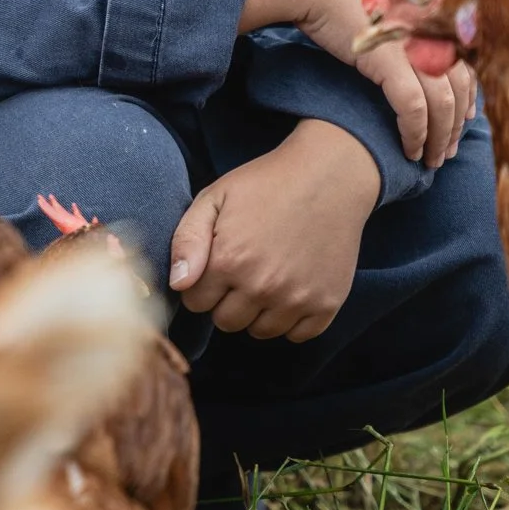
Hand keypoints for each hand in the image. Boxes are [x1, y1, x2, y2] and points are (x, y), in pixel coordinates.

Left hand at [167, 119, 379, 340]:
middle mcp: (262, 286)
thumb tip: (178, 285)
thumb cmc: (266, 183)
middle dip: (227, 300)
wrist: (330, 174)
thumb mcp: (216, 196)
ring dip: (258, 311)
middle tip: (244, 267)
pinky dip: (292, 318)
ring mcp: (297, 298)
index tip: (218, 262)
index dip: (202, 283)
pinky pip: (298, 335)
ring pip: (260, 331)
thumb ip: (187, 240)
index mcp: (229, 260)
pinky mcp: (326, 304)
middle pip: (226, 322)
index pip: (195, 303)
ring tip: (268, 275)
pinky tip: (292, 287)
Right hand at [242, 0, 474, 166]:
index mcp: (443, 8)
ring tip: (430, 159)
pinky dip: (415, 134)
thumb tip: (424, 47)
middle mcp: (438, 24)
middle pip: (462, 85)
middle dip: (457, 124)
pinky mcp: (391, 60)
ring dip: (439, 138)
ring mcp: (417, 42)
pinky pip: (414, 109)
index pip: (470, 61)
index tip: (462, 120)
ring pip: (444, 104)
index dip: (469, 96)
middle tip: (447, 149)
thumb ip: (416, 20)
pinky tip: (410, 150)